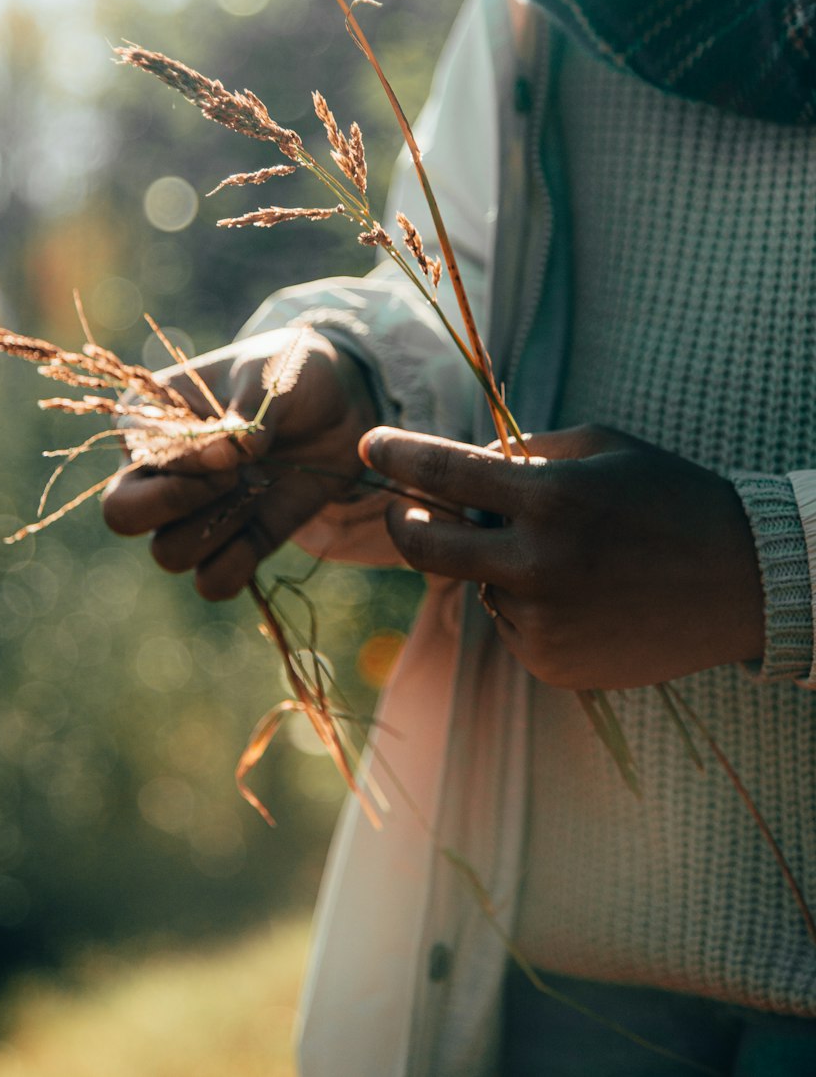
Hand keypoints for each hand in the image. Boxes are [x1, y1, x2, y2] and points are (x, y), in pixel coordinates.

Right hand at [101, 329, 380, 599]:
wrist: (340, 403)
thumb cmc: (289, 374)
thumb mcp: (270, 375)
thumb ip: (248, 410)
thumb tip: (232, 456)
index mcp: (147, 418)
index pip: (134, 453)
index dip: (181, 461)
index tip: (231, 446)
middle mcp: (157, 472)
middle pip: (122, 515)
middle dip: (176, 503)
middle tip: (231, 477)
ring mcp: (192, 514)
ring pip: (168, 554)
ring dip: (217, 529)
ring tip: (258, 490)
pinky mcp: (232, 544)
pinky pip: (211, 582)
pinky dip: (236, 567)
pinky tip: (262, 525)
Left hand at [359, 422, 764, 688]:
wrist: (741, 581)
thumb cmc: (669, 496)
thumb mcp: (600, 447)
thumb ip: (523, 454)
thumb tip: (459, 466)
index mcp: (551, 500)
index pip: (443, 472)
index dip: (397, 455)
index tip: (369, 445)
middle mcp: (538, 566)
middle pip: (425, 548)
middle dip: (404, 522)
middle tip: (405, 509)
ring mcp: (543, 624)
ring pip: (475, 585)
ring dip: (492, 563)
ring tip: (564, 553)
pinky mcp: (552, 665)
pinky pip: (509, 624)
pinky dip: (524, 603)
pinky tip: (580, 593)